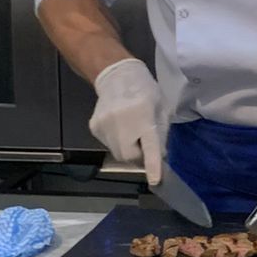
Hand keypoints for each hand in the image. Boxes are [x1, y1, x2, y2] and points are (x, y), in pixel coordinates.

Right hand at [89, 58, 166, 183]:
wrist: (115, 75)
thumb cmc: (144, 89)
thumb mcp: (161, 107)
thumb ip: (161, 132)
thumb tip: (159, 155)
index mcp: (144, 117)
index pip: (149, 146)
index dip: (153, 165)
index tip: (155, 180)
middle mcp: (122, 124)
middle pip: (130, 156)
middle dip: (139, 156)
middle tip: (144, 145)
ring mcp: (105, 126)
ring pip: (119, 153)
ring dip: (128, 149)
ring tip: (130, 130)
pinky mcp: (95, 128)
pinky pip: (109, 144)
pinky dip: (117, 141)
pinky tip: (120, 126)